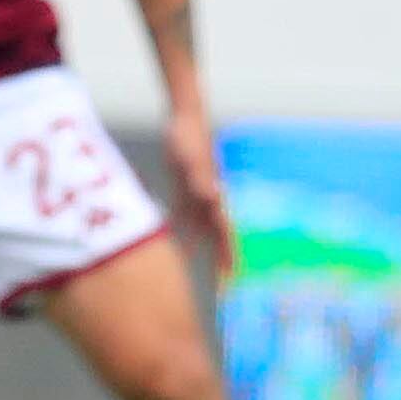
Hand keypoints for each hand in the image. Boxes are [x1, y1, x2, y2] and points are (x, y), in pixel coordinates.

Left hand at [164, 101, 234, 274]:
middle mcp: (210, 197)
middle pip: (215, 233)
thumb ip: (201, 179)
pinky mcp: (184, 186)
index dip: (230, 253)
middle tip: (222, 281)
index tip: (234, 274)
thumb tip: (214, 198)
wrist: (184, 118)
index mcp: (215, 195)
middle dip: (220, 257)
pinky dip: (176, 227)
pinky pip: (181, 213)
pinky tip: (166, 240)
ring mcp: (198, 192)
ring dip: (197, 245)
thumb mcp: (192, 159)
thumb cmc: (190, 136)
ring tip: (189, 266)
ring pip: (197, 226)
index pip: (225, 230)